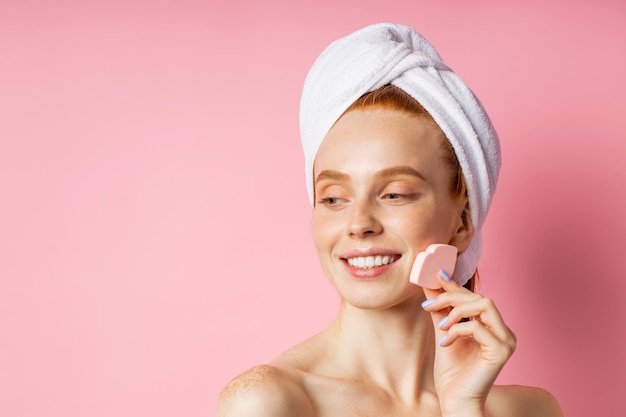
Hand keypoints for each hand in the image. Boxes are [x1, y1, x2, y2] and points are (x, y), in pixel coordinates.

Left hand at [421, 271, 515, 416]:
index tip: (436, 275)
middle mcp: (504, 332)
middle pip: (480, 297)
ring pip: (484, 305)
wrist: (455, 401)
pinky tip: (445, 342)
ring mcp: (506, 341)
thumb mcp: (444, 332)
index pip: (476, 298)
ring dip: (456, 311)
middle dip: (451, 297)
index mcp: (493, 327)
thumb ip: (441, 310)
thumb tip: (431, 284)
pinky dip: (458, 330)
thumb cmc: (452, 372)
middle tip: (429, 305)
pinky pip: (478, 327)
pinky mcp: (501, 351)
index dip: (456, 285)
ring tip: (441, 326)